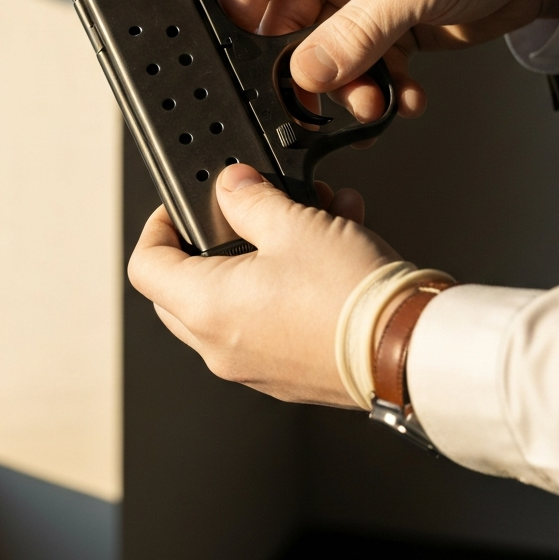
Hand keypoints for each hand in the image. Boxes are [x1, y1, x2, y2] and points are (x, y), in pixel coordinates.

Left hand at [127, 163, 400, 405]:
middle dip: (208, 244)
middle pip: (182, 288)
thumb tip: (230, 186)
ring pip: (233, 301)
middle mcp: (221, 346)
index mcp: (207, 308)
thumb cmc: (352, 296)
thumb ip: (249, 198)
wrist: (412, 350)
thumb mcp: (293, 223)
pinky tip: (330, 248)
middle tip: (238, 215)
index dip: (156, 227)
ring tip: (308, 219)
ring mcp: (254, 366)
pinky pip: (269, 320)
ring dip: (260, 256)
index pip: (146, 267)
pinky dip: (286, 285)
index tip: (178, 206)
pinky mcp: (288, 373)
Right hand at [219, 0, 558, 121]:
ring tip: (377, 105)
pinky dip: (381, 88)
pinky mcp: (385, 26)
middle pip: (284, 29)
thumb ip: (359, 31)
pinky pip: (364, 68)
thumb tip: (306, 73)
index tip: (255, 77)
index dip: (245, 31)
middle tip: (322, 103)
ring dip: (348, 87)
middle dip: (306, 72)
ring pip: (324, 57)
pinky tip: (405, 97)